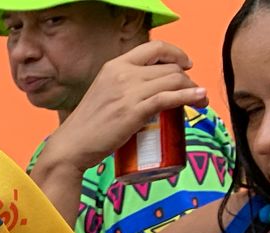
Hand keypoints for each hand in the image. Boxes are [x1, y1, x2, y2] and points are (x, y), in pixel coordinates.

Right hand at [40, 41, 204, 173]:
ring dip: (193, 89)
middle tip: (193, 92)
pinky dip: (189, 97)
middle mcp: (122, 74)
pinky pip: (169, 98)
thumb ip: (123, 85)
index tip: (185, 65)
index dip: (175, 53)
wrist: (70, 147)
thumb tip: (149, 89)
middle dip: (188, 78)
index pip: (154, 48)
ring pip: (173, 81)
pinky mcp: (134, 111)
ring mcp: (128, 92)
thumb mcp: (103, 93)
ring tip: (200, 100)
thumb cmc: (86, 126)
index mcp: (114, 67)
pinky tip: (199, 98)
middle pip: (169, 67)